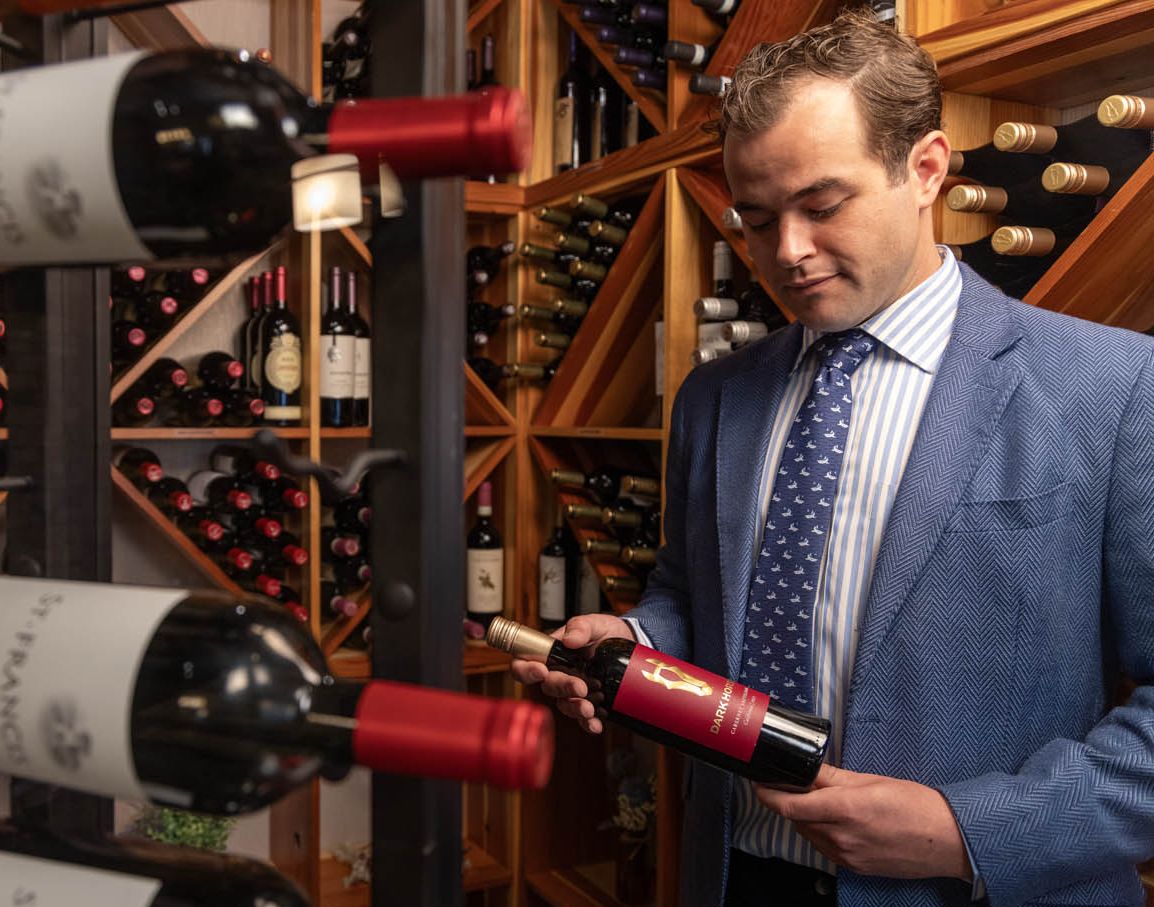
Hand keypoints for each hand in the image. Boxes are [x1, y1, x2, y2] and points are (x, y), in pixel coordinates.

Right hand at [509, 614, 633, 734]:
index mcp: (551, 654)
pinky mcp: (589, 702)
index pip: (525, 663)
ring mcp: (572, 691)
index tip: (541, 671)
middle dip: (562, 688)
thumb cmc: (604, 632)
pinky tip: (596, 724)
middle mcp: (558, 674)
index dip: (526, 670)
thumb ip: (581, 627)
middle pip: (548, 686)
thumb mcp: (595, 623)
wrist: (628, 644)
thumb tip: (569, 639)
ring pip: (564, 704)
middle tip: (580, 687)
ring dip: (574, 709)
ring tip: (589, 709)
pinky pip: (582, 718)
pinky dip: (588, 723)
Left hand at [755, 765, 972, 880]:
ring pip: (810, 834)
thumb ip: (831, 777)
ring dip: (805, 817)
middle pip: (797, 819)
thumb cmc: (915, 805)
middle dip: (789, 801)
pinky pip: (825, 848)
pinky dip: (820, 832)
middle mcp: (841, 836)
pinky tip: (834, 820)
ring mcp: (847, 856)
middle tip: (791, 783)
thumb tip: (804, 769)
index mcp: (844, 809)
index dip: (768, 795)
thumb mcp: (870, 781)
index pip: (790, 805)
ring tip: (819, 800)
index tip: (758, 783)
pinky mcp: (854, 867)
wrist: (948, 841)